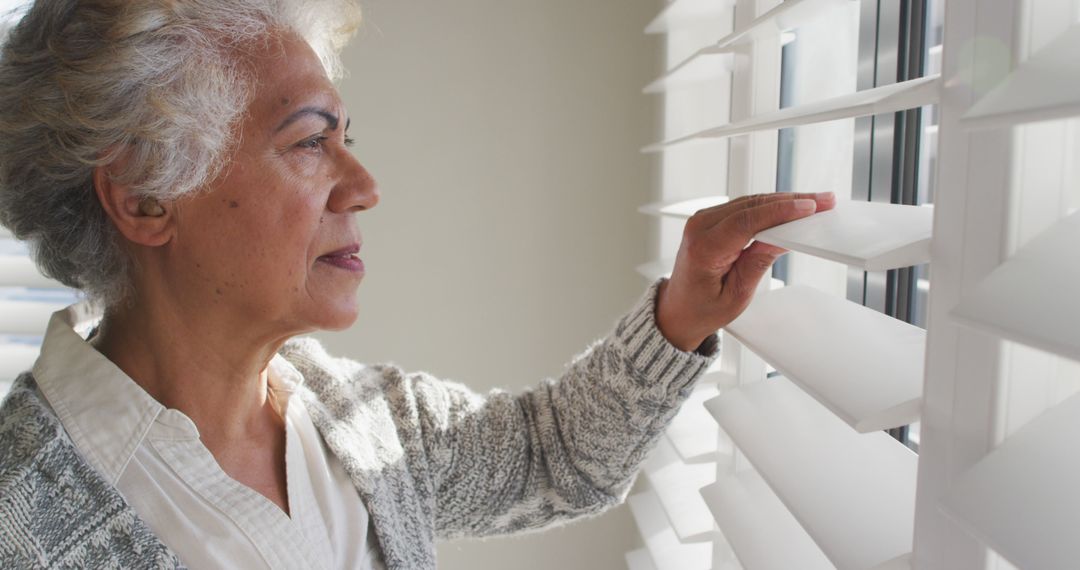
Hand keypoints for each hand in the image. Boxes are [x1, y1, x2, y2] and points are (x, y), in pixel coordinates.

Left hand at [655, 192, 836, 351]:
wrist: (678, 309)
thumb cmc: (702, 308)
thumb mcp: (736, 295)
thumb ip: (758, 263)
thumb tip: (784, 237)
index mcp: (704, 248)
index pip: (747, 221)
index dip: (781, 212)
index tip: (809, 207)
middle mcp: (700, 227)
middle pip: (752, 206)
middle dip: (791, 202)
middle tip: (825, 200)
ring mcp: (704, 220)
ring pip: (750, 202)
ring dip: (784, 201)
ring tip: (816, 202)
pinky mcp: (712, 219)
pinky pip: (744, 207)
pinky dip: (769, 206)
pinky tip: (792, 206)